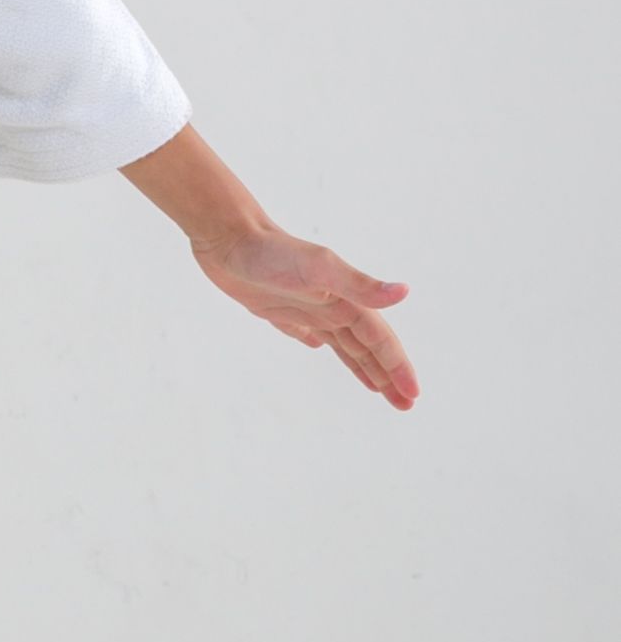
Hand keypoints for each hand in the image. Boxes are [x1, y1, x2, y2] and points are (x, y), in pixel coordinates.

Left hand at [189, 226, 417, 408]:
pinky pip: (301, 331)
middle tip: (405, 405)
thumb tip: (404, 292)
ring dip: (361, 366)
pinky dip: (314, 342)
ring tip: (377, 388)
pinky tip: (316, 347)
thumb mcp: (319, 269)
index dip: (398, 367)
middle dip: (388, 375)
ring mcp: (304, 307)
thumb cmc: (272, 252)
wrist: (228, 236)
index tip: (413, 396)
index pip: (380, 341)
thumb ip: (360, 284)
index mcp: (345, 301)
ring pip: (340, 344)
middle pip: (367, 348)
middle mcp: (330, 305)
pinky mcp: (275, 308)